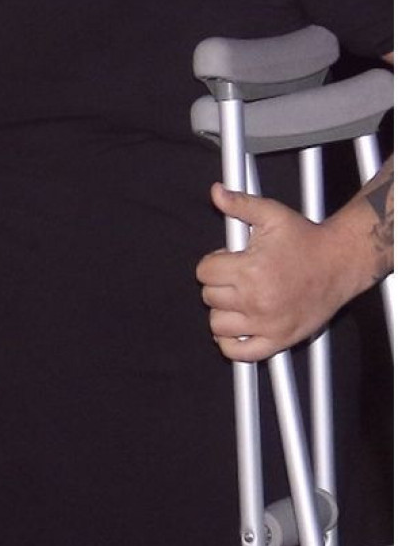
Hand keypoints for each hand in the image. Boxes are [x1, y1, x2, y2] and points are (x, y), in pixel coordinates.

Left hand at [196, 184, 358, 361]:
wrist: (340, 262)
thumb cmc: (306, 240)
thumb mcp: (272, 216)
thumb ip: (241, 205)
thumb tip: (216, 192)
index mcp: (251, 269)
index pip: (204, 272)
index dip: (214, 263)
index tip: (229, 260)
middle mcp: (255, 299)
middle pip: (208, 297)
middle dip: (219, 284)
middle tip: (240, 277)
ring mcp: (265, 323)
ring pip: (217, 324)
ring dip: (224, 312)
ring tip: (242, 299)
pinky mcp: (276, 340)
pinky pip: (237, 352)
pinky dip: (230, 343)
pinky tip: (238, 326)